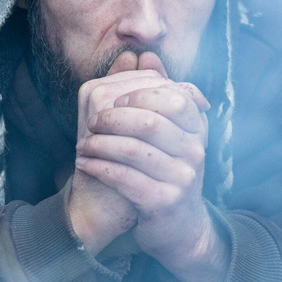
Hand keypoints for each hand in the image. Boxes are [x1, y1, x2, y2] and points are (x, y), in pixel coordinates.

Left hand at [75, 53, 230, 281]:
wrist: (177, 225)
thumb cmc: (165, 170)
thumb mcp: (168, 132)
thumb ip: (156, 94)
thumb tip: (145, 55)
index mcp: (198, 127)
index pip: (172, 96)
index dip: (138, 93)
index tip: (112, 100)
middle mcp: (197, 150)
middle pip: (150, 120)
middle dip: (113, 118)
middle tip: (91, 123)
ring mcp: (184, 178)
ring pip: (134, 149)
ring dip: (100, 145)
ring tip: (83, 145)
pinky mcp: (165, 202)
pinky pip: (125, 178)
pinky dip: (99, 168)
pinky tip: (85, 164)